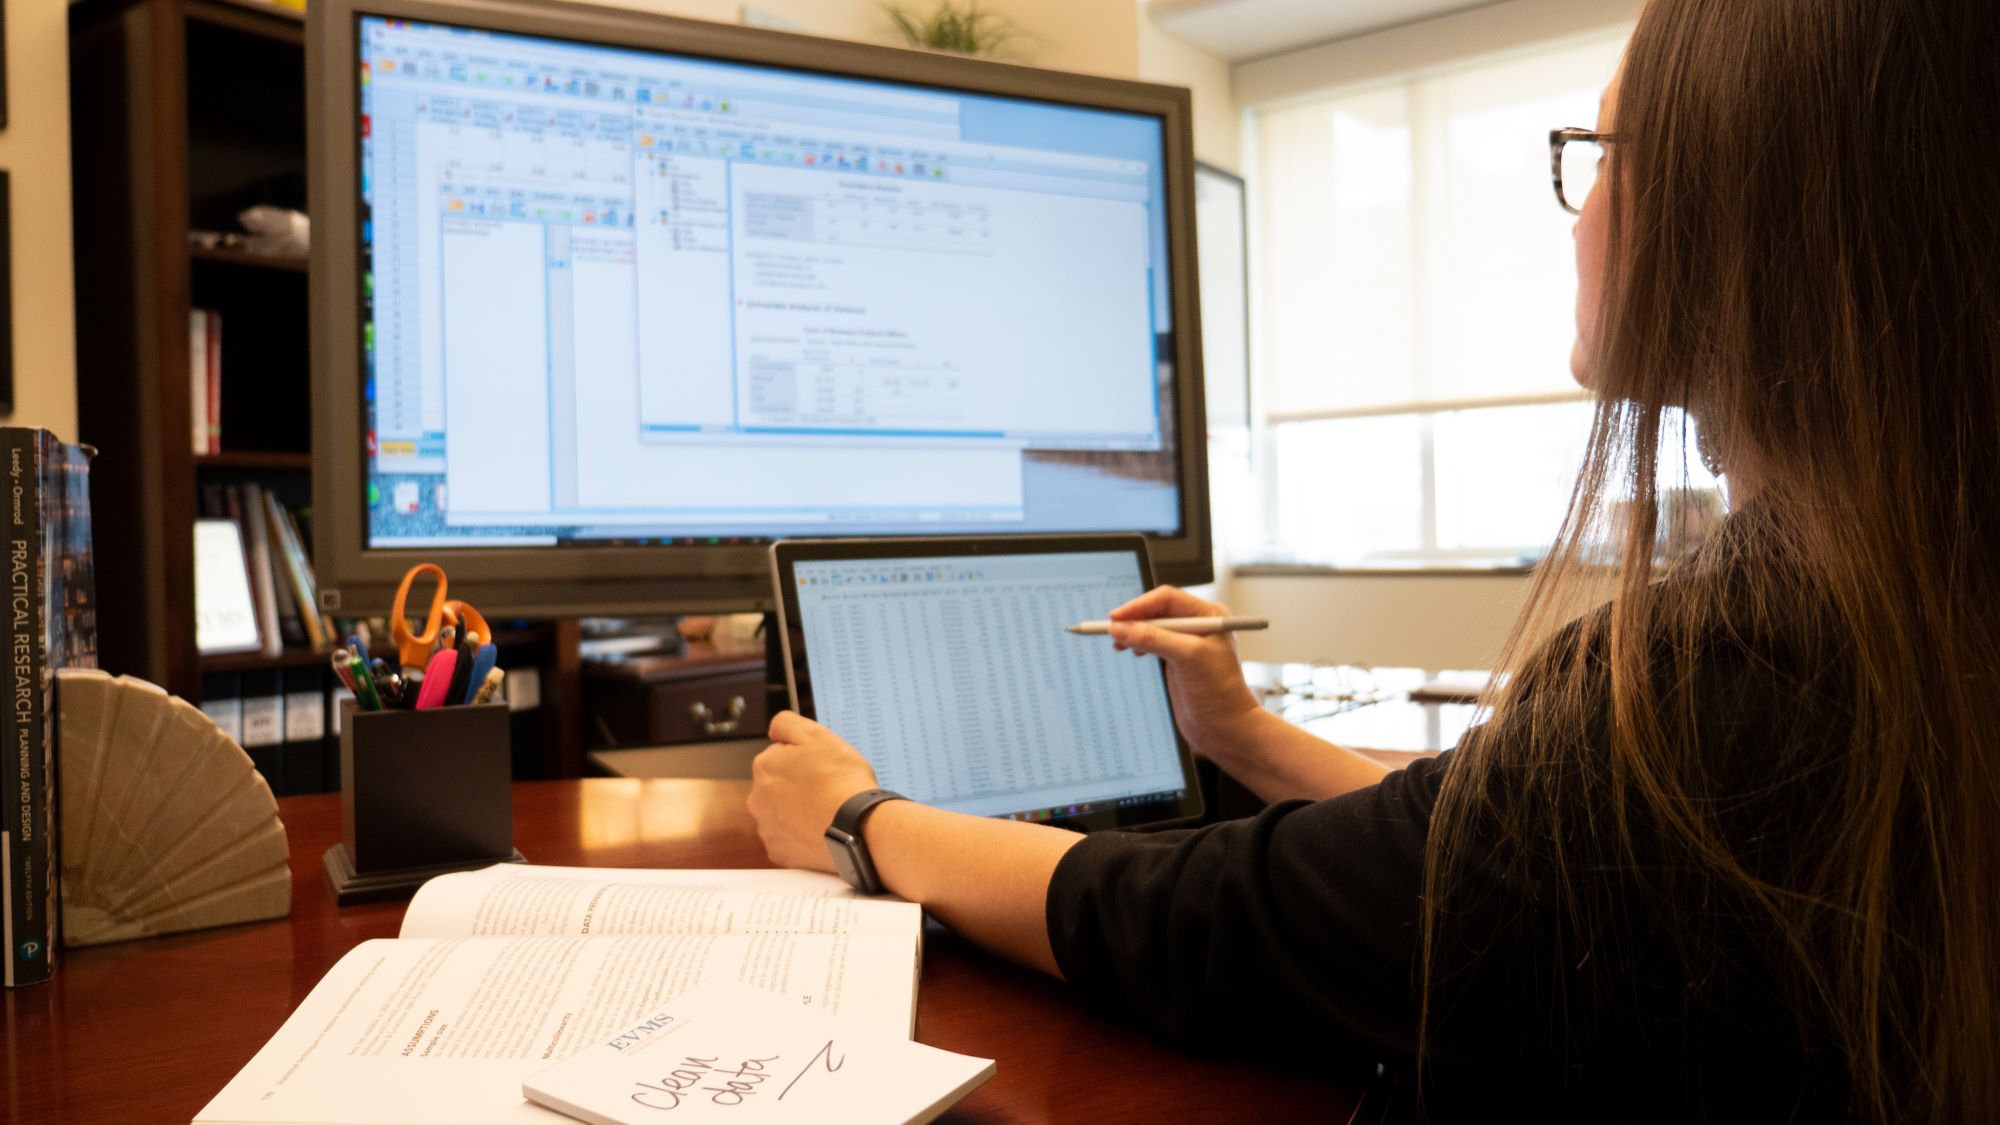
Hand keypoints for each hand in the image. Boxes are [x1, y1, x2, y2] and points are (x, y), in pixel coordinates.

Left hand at [747, 711, 880, 872]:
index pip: (780, 757)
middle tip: (825, 789)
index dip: (803, 760)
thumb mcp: (817, 734)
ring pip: (782, 814)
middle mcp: (758, 797)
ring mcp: (767, 827)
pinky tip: (820, 830)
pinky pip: (788, 840)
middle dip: (797, 787)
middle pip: (778, 786)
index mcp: (765, 766)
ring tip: (826, 811)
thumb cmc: (841, 781)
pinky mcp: (779, 851)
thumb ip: (787, 723)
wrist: (857, 826)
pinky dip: (801, 836)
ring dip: (798, 811)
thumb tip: (774, 730)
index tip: (821, 767)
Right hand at [1107, 586, 1262, 761]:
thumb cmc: (1220, 692)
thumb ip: (1154, 639)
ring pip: (1152, 627)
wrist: (1225, 728)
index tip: (1116, 617)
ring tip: (1118, 643)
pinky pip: (1152, 642)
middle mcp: (1199, 625)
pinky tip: (1131, 650)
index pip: (1167, 599)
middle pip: (1157, 611)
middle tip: (1111, 630)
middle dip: (1133, 619)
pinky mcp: (1178, 660)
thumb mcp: (1187, 658)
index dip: (1139, 606)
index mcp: (1209, 615)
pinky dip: (1138, 644)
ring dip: (1133, 632)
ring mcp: (1187, 643)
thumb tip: (1121, 628)